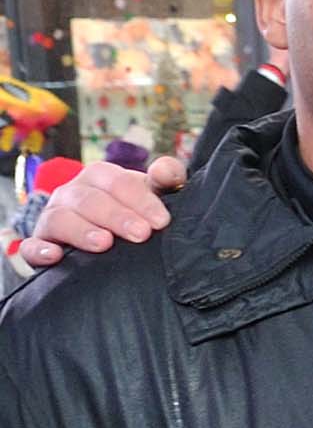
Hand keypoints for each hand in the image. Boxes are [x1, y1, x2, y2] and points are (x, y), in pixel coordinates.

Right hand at [20, 155, 185, 267]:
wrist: (108, 245)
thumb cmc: (135, 213)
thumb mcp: (153, 195)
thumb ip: (165, 180)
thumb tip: (167, 172)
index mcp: (100, 177)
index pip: (117, 181)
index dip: (140, 199)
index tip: (162, 222)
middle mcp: (73, 194)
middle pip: (89, 199)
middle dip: (116, 216)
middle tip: (141, 234)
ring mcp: (54, 218)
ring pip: (60, 218)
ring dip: (81, 231)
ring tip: (104, 244)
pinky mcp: (41, 245)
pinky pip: (31, 246)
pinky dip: (39, 250)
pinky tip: (54, 256)